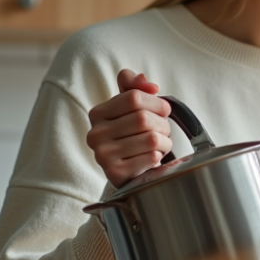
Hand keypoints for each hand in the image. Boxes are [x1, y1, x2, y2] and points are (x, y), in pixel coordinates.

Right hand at [86, 69, 172, 187]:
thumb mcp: (130, 108)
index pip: (134, 97)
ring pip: (151, 138)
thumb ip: (135, 88)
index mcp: (98, 113)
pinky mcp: (116, 174)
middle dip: (163, 124)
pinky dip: (159, 156)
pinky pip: (151, 157)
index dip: (156, 103)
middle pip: (143, 118)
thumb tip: (149, 85)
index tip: (163, 111)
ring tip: (159, 145)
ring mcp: (103, 156)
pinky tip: (153, 158)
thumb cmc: (132, 135)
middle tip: (164, 131)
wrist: (129, 171)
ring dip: (164, 141)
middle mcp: (96, 134)